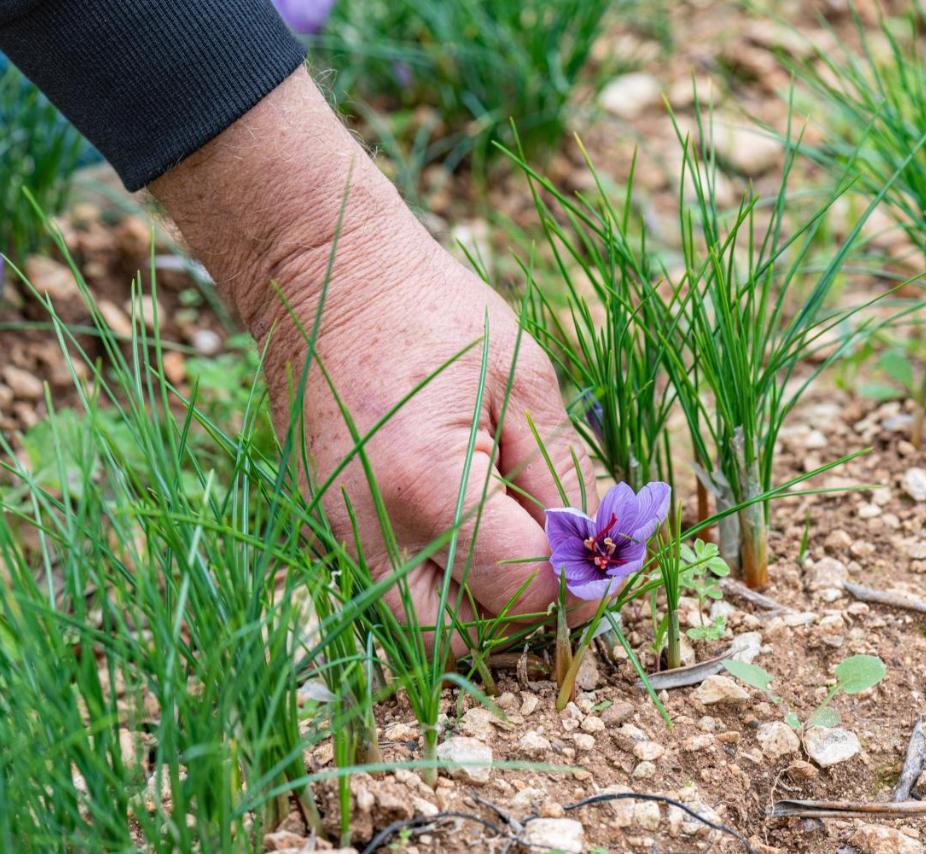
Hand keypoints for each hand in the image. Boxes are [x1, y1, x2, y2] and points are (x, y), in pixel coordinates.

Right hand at [150, 68, 596, 648]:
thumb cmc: (436, 315)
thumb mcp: (529, 384)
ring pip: (419, 628)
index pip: (525, 591)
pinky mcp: (324, 529)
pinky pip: (391, 587)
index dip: (578, 580)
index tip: (599, 545)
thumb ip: (568, 481)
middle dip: (519, 608)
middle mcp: (368, 531)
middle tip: (548, 548)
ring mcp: (335, 535)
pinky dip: (435, 574)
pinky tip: (458, 514)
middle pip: (463, 638)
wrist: (328, 276)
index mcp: (429, 487)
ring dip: (474, 601)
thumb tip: (602, 556)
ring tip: (502, 531)